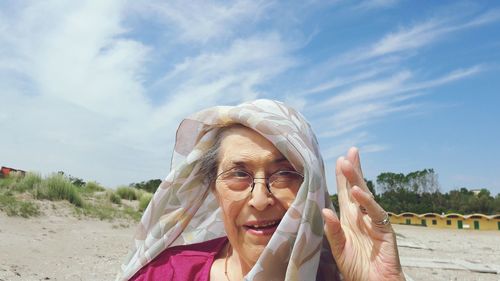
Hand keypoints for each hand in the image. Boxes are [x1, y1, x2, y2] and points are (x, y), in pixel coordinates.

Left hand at [322, 147, 404, 280]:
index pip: (345, 193)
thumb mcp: (339, 248)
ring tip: (347, 164)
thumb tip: (325, 210)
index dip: (342, 177)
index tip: (340, 159)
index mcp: (349, 218)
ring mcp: (374, 221)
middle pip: (357, 188)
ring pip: (366, 195)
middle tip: (350, 152)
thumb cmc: (356, 268)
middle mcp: (362, 216)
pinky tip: (357, 191)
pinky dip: (366, 202)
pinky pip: (375, 212)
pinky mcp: (385, 229)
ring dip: (356, 179)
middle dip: (353, 170)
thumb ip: (332, 231)